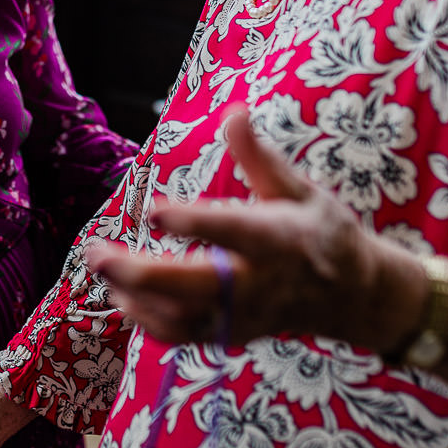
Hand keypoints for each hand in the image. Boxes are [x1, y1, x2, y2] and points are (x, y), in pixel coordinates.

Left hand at [86, 104, 385, 350]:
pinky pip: (183, 336)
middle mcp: (260, 284)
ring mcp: (244, 316)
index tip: (155, 210)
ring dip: (135, 296)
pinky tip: (120, 294)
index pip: (234, 231)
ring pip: (183, 318)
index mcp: (282, 240)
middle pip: (196, 287)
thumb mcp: (300, 188)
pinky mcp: (231, 335)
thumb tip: (233, 111)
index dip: (195, 223)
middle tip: (97, 253)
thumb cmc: (321, 231)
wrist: (351, 296)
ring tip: (100, 265)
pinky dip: (147, 319)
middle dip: (142, 274)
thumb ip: (260, 157)